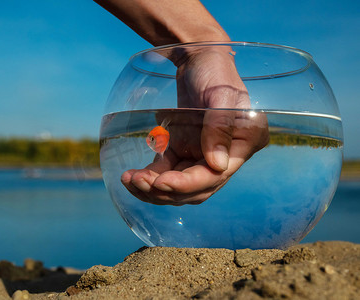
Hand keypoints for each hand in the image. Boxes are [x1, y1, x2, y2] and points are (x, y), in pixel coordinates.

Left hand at [121, 47, 269, 204]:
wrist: (198, 57)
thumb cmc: (215, 70)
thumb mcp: (221, 94)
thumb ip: (220, 127)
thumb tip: (217, 166)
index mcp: (243, 145)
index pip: (214, 176)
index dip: (187, 184)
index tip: (161, 182)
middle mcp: (224, 156)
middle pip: (195, 188)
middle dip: (166, 191)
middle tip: (139, 182)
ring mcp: (201, 155)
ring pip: (178, 186)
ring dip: (154, 189)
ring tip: (130, 180)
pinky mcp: (182, 150)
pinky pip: (166, 172)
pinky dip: (150, 177)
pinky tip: (132, 176)